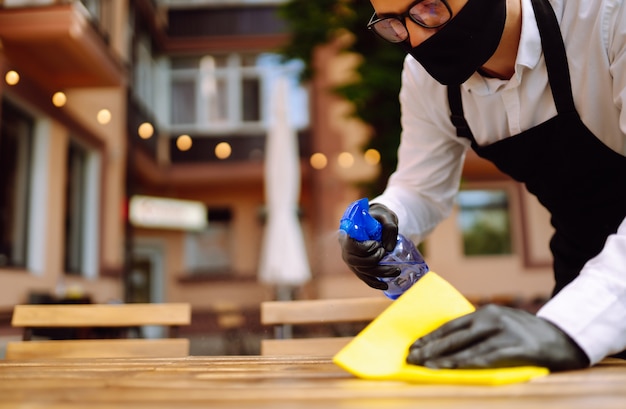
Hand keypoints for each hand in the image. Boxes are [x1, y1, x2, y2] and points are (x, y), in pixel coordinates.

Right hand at [338, 203, 399, 289]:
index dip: (364, 248)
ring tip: (396, 271)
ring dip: (379, 274)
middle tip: (386, 254)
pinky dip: (375, 283)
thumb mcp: (385, 216)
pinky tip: (385, 285)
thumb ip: (389, 227)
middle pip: (357, 262)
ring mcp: (351, 261)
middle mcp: (346, 250)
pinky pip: (365, 278)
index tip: (377, 244)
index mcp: (348, 234)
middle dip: (374, 262)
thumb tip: (388, 248)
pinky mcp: (358, 268)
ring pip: (362, 272)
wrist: (375, 223)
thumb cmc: (378, 218)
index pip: (350, 246)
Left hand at [406, 304, 588, 370]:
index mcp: (486, 312)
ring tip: (425, 366)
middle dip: (430, 348)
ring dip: (443, 357)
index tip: (414, 346)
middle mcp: (493, 318)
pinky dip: (467, 364)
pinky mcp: (517, 347)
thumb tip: (447, 344)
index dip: (431, 337)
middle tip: (411, 358)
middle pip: (455, 336)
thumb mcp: (501, 325)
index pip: (451, 325)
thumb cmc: (525, 336)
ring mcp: (505, 332)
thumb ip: (479, 331)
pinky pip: (487, 357)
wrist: (565, 338)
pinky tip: (452, 369)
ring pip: (467, 347)